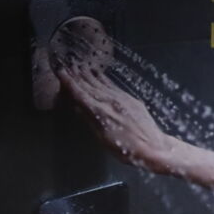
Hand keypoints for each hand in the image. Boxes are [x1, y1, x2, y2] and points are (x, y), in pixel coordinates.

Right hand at [56, 61, 180, 172]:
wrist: (153, 146)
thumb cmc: (126, 149)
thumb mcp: (103, 139)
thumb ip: (90, 120)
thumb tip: (78, 107)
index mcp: (100, 112)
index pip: (80, 94)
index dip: (70, 82)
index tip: (61, 72)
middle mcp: (110, 101)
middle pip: (90, 85)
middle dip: (77, 75)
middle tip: (68, 63)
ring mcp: (121, 98)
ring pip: (101, 83)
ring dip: (89, 73)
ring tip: (80, 65)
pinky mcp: (130, 98)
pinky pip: (112, 85)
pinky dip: (103, 77)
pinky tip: (98, 73)